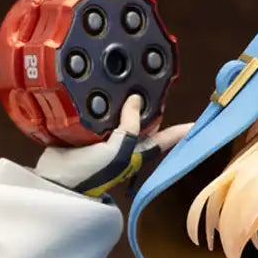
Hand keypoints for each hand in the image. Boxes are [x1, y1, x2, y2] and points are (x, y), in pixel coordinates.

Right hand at [35, 94, 191, 195]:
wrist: (58, 180)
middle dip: (151, 106)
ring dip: (125, 99)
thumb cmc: (94, 173)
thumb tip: (137, 100)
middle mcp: (127, 143)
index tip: (198, 121)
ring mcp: (107, 137)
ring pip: (122, 115)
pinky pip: (99, 114)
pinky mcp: (88, 131)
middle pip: (145, 122)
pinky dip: (102, 101)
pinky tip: (102, 86)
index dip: (182, 130)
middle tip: (158, 82)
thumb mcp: (118, 151)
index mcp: (139, 150)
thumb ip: (130, 127)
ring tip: (132, 76)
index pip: (167, 138)